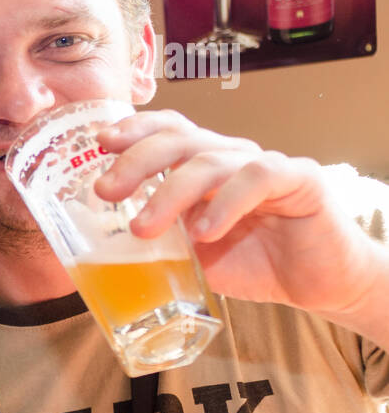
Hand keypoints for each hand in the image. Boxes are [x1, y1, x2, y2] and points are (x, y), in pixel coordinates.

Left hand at [93, 109, 382, 317]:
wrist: (315, 283)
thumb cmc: (250, 262)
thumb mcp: (188, 252)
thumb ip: (155, 239)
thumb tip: (96, 245)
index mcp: (201, 164)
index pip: (166, 130)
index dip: (133, 129)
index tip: (99, 141)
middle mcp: (229, 157)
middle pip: (178, 139)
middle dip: (136, 160)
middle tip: (107, 191)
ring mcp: (263, 165)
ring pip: (210, 161)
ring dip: (170, 193)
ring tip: (144, 228)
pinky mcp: (299, 181)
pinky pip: (258, 177)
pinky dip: (225, 203)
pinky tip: (204, 232)